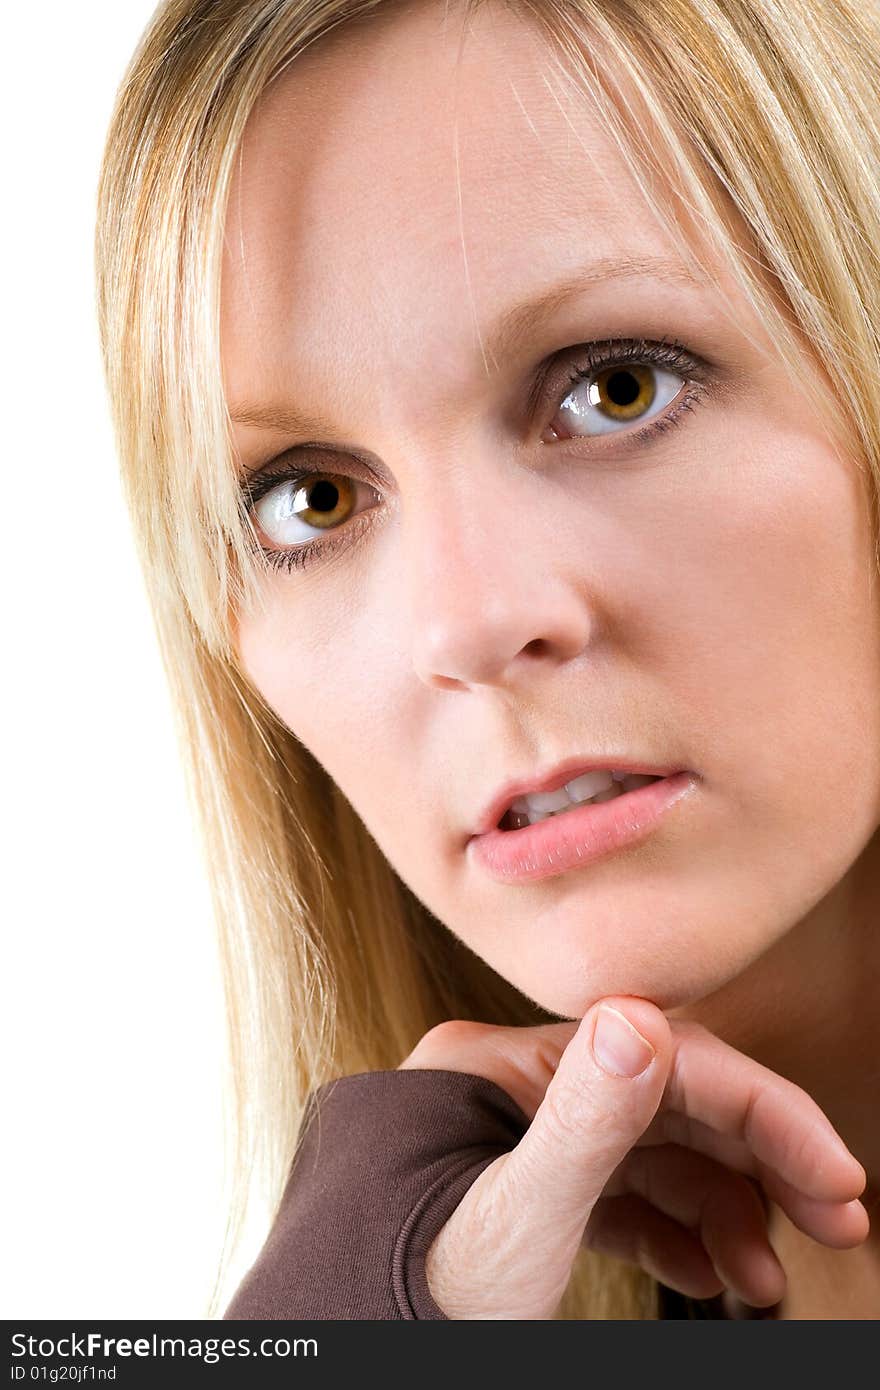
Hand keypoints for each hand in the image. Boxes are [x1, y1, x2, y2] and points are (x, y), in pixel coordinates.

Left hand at [398, 998, 867, 1318]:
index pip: (657, 1058)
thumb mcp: (510, 1220)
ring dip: (720, 1209)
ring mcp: (510, 1145)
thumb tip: (643, 1018)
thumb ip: (581, 1122)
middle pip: (661, 1101)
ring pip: (646, 1155)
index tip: (834, 1175)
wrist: (345, 1358)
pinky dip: (670, 1233)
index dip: (760, 1112)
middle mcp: (503, 1092)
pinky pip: (611, 1197)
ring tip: (764, 1277)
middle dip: (755, 1161)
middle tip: (834, 1215)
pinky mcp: (515, 1196)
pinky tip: (709, 1274)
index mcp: (493, 1069)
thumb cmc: (403, 1302)